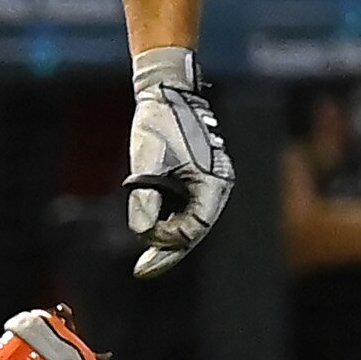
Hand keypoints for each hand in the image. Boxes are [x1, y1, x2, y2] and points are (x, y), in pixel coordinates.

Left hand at [123, 46, 233, 275]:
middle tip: (144, 270)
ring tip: (146, 250)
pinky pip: (185, 204)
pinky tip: (151, 225)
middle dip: (169, 249)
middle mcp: (217, 185)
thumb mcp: (146, 163)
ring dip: (168, 232)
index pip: (194, 229)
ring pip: (189, 217)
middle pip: (195, 229)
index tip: (143, 256)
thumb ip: (145, 200)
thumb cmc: (159, 122)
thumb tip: (144, 234)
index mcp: (214, 184)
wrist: (165, 90)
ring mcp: (209, 179)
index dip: (168, 246)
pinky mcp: (198, 174)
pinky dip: (169, 216)